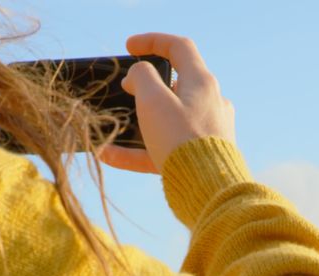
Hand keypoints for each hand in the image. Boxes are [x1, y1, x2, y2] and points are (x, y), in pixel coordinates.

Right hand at [99, 33, 234, 173]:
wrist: (208, 189)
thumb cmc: (180, 139)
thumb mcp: (153, 101)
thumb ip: (142, 78)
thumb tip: (138, 76)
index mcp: (202, 82)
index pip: (179, 48)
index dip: (152, 41)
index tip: (129, 46)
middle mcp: (210, 103)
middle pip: (176, 84)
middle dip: (147, 86)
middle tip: (125, 90)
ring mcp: (208, 131)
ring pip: (169, 118)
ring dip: (141, 120)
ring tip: (116, 124)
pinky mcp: (200, 157)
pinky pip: (165, 148)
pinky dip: (139, 150)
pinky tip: (108, 156)